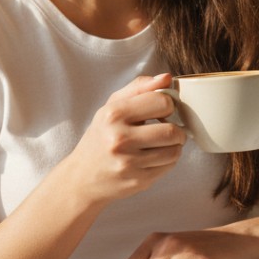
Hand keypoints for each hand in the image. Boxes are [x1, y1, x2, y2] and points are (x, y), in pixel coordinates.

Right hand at [59, 74, 185, 206]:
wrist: (81, 178)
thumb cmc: (101, 137)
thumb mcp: (112, 107)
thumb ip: (139, 88)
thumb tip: (167, 78)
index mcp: (114, 114)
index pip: (162, 102)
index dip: (168, 105)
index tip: (162, 111)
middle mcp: (120, 139)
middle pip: (172, 131)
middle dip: (177, 129)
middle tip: (169, 129)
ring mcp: (129, 163)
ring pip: (174, 150)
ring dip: (175, 146)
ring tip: (163, 143)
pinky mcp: (138, 181)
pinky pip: (169, 166)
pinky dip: (168, 160)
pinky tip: (156, 157)